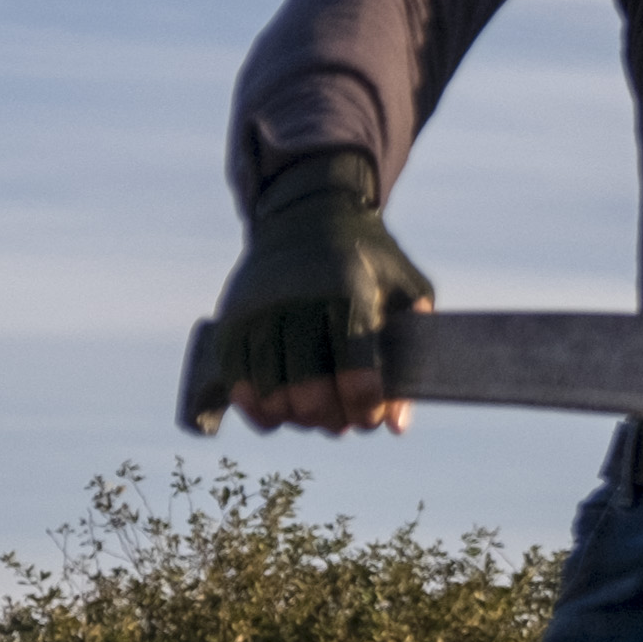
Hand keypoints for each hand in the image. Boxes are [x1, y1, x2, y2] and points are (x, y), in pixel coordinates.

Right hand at [208, 151, 434, 434]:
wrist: (310, 215)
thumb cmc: (372, 260)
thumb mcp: (407, 290)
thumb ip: (409, 353)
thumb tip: (395, 427)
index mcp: (350, 294)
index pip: (356, 373)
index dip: (366, 408)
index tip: (374, 416)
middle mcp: (300, 303)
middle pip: (309, 390)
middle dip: (332, 419)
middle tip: (346, 422)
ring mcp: (260, 312)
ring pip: (270, 390)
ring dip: (296, 419)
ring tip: (317, 418)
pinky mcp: (232, 319)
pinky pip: (237, 377)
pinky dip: (254, 407)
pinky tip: (275, 416)